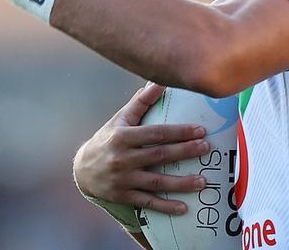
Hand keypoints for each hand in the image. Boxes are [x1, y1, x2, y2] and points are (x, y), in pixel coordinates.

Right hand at [73, 83, 208, 214]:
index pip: (156, 133)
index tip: (200, 130)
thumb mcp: (121, 119)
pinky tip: (183, 208)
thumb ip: (141, 101)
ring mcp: (123, 180)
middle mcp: (122, 159)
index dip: (179, 132)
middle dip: (185, 152)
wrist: (82, 170)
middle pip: (159, 155)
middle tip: (207, 148)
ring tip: (202, 181)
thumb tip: (160, 80)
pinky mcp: (123, 196)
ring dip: (181, 183)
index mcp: (123, 137)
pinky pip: (147, 202)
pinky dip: (165, 206)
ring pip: (156, 182)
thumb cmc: (108, 139)